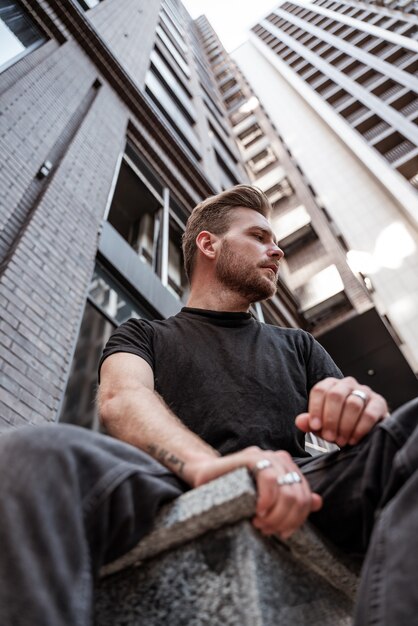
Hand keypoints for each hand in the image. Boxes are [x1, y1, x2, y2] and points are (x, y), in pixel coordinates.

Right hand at [190, 447, 321, 538]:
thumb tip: (317, 502)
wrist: (205, 476)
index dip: (296, 520)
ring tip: (260, 522)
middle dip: (284, 520)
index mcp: (287, 469)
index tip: (281, 533)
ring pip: (286, 489)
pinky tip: (256, 510)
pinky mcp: (250, 457)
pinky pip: (268, 478)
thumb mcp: (266, 501)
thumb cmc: (234, 490)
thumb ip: (291, 499)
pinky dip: (266, 499)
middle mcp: (280, 459)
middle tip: (267, 530)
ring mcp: (265, 456)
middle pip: (298, 496)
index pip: (305, 497)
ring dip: (275, 513)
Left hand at [295, 376, 387, 446]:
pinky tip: (353, 439)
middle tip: (329, 437)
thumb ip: (310, 423)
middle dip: (331, 419)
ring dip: (345, 425)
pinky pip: (370, 414)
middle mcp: (347, 384)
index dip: (315, 409)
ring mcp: (365, 392)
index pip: (320, 390)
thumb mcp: (321, 425)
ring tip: (341, 440)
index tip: (315, 426)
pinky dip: (360, 429)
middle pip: (336, 395)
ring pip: (353, 404)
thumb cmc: (339, 425)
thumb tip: (300, 421)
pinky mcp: (379, 403)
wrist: (362, 432)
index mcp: (330, 385)